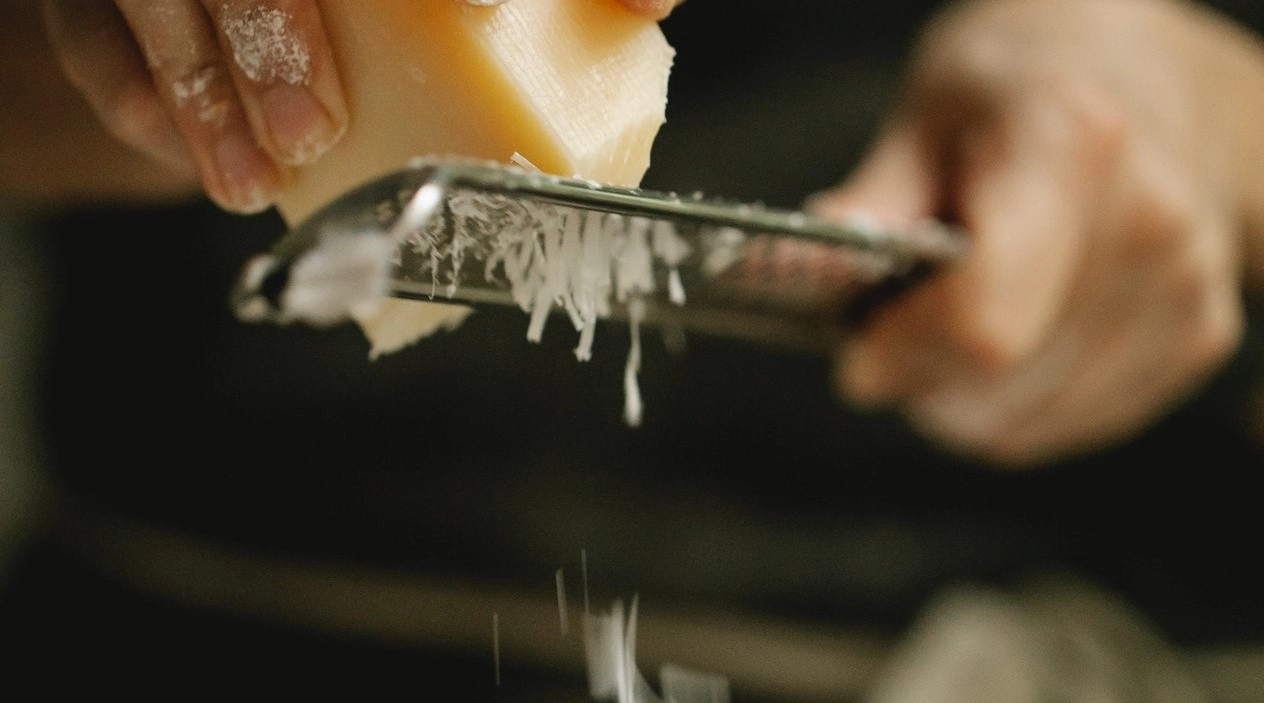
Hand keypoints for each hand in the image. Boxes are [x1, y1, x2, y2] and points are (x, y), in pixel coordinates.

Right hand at [37, 0, 680, 214]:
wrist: (289, 5)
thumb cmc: (379, 8)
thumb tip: (653, 5)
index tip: (477, 9)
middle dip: (271, 31)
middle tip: (313, 129)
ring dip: (198, 85)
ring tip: (250, 181)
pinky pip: (87, 28)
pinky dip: (132, 91)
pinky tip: (183, 156)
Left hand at [811, 0, 1263, 466]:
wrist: (1139, 86)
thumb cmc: (1016, 95)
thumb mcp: (921, 118)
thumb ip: (869, 207)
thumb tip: (804, 277)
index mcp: (1070, 150)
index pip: (980, 322)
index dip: (902, 352)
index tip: (857, 351)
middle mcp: (1149, 224)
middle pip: (998, 383)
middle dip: (918, 378)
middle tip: (891, 331)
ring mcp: (1185, 287)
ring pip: (1026, 424)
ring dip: (958, 402)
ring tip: (944, 329)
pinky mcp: (1197, 338)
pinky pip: (1067, 425)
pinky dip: (1010, 409)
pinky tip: (1005, 342)